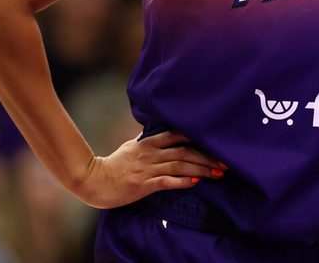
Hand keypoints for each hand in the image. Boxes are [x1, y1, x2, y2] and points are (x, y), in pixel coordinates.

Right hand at [76, 130, 227, 208]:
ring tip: (218, 173)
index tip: (216, 142)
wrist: (94, 181)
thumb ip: (148, 141)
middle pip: (184, 151)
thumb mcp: (131, 147)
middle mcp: (150, 154)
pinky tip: (196, 182)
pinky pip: (166, 181)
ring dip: (201, 169)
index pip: (176, 134)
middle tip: (225, 162)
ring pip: (179, 165)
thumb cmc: (114, 165)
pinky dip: (182, 181)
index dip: (198, 137)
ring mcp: (147, 169)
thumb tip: (163, 134)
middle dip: (207, 157)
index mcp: (148, 143)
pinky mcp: (143, 185)